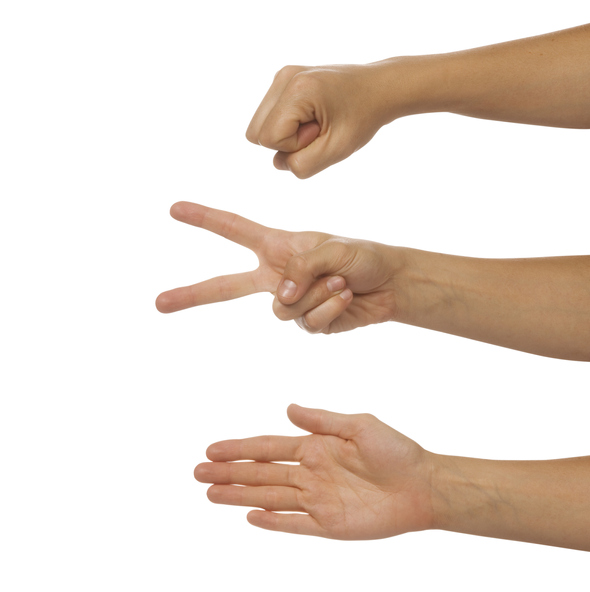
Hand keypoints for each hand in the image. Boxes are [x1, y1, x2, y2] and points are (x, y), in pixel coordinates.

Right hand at [156, 201, 402, 334]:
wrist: (388, 284)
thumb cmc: (361, 256)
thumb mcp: (331, 249)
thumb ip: (300, 268)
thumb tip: (280, 297)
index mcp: (277, 247)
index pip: (233, 230)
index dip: (204, 219)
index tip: (175, 209)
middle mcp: (276, 275)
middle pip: (225, 288)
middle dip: (192, 294)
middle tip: (159, 303)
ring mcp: (290, 301)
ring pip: (282, 310)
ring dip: (317, 293)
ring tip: (339, 280)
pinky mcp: (307, 323)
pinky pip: (307, 323)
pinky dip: (330, 309)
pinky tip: (346, 297)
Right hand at [194, 404, 433, 538]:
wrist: (423, 485)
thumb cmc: (395, 450)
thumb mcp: (359, 424)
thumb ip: (322, 419)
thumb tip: (288, 408)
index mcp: (314, 447)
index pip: (267, 446)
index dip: (239, 448)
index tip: (212, 448)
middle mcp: (309, 473)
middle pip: (260, 473)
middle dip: (229, 472)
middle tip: (197, 473)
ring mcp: (317, 500)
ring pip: (269, 497)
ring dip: (239, 495)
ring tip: (211, 493)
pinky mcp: (329, 525)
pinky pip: (294, 524)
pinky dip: (272, 522)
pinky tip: (250, 517)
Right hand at [245, 62, 400, 178]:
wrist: (379, 89)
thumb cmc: (362, 118)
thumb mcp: (336, 150)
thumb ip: (302, 165)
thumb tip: (278, 162)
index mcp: (297, 89)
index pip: (268, 139)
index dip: (295, 146)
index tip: (322, 132)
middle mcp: (284, 78)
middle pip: (255, 133)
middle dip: (285, 141)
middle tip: (318, 130)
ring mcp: (282, 76)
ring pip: (259, 126)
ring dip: (286, 134)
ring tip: (317, 122)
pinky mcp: (284, 80)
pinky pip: (269, 117)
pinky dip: (288, 124)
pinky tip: (312, 116)